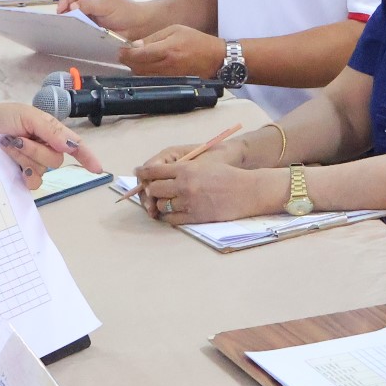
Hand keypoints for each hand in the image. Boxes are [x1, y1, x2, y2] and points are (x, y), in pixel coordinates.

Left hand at [0, 102, 100, 188]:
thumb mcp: (27, 115)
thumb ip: (51, 130)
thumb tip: (71, 146)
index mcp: (48, 132)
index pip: (73, 145)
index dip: (87, 157)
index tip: (97, 170)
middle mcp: (42, 148)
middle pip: (55, 160)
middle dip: (36, 150)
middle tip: (16, 140)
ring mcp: (28, 163)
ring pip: (42, 172)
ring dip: (25, 159)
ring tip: (7, 148)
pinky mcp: (15, 175)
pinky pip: (30, 184)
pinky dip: (23, 175)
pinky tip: (10, 166)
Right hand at [56, 0, 141, 32]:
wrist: (137, 24)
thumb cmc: (123, 11)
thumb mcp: (105, 5)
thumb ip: (88, 5)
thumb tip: (71, 7)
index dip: (64, 1)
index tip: (60, 11)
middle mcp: (89, 1)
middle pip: (71, 6)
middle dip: (66, 13)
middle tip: (61, 22)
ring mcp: (90, 14)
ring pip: (75, 17)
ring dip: (71, 22)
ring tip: (65, 29)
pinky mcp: (92, 25)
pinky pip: (81, 26)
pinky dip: (78, 29)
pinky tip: (74, 34)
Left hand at [119, 24, 222, 77]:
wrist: (214, 58)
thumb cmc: (196, 40)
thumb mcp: (175, 29)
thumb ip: (154, 37)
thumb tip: (136, 45)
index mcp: (167, 49)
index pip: (140, 54)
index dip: (127, 53)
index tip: (121, 50)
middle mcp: (166, 65)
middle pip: (138, 67)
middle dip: (128, 61)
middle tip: (123, 54)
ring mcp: (168, 76)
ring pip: (143, 75)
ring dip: (135, 68)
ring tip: (133, 59)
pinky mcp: (171, 82)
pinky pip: (151, 79)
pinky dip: (144, 73)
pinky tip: (144, 67)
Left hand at [134, 150, 278, 222]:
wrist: (248, 191)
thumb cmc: (228, 176)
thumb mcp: (203, 166)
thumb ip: (182, 170)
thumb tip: (161, 176)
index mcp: (187, 169)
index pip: (155, 171)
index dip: (143, 172)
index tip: (138, 173)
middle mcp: (185, 185)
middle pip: (154, 189)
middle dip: (150, 190)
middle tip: (151, 191)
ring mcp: (189, 202)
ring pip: (161, 205)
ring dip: (159, 204)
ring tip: (162, 203)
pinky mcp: (195, 217)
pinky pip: (171, 219)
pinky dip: (168, 216)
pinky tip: (171, 212)